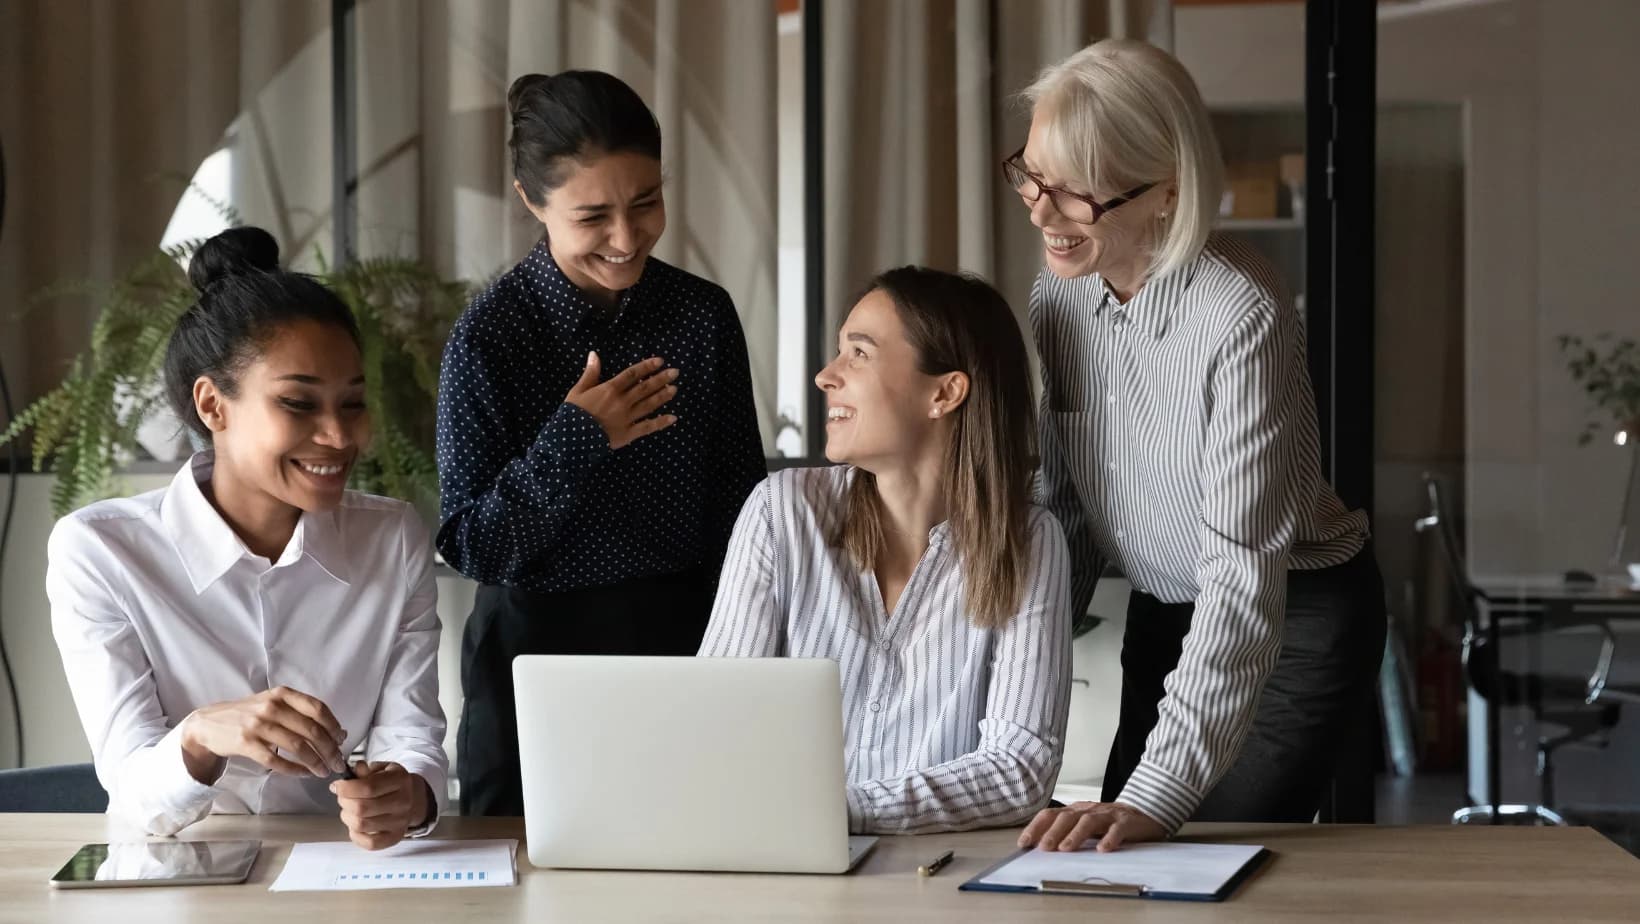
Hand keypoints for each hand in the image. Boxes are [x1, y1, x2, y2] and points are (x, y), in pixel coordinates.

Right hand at [179, 686, 345, 781]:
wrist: (209, 723)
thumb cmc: (249, 714)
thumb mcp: (274, 703)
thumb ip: (301, 713)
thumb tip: (337, 731)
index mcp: (283, 694)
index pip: (317, 708)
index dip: (334, 726)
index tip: (342, 740)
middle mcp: (272, 707)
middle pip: (311, 730)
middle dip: (329, 749)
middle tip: (337, 762)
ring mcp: (258, 725)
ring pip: (297, 746)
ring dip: (315, 762)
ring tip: (323, 771)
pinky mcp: (246, 744)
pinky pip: (276, 760)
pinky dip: (294, 769)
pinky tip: (303, 773)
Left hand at [330, 762, 432, 849]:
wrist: (410, 798)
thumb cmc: (390, 783)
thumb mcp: (381, 769)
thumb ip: (366, 770)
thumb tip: (354, 772)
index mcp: (401, 780)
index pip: (368, 787)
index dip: (346, 788)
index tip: (337, 786)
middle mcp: (404, 802)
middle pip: (361, 807)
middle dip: (344, 802)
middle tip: (342, 797)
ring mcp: (401, 822)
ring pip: (361, 824)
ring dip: (347, 817)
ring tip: (349, 810)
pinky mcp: (395, 837)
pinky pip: (369, 843)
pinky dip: (356, 835)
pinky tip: (356, 825)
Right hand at [564, 352, 679, 448]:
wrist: (569, 439)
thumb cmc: (572, 413)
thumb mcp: (578, 390)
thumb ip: (590, 373)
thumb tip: (594, 354)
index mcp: (609, 389)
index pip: (632, 374)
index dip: (647, 366)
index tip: (660, 361)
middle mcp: (622, 402)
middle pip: (645, 388)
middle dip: (661, 379)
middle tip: (676, 372)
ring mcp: (627, 418)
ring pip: (649, 405)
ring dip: (663, 396)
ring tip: (675, 389)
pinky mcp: (629, 433)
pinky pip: (647, 427)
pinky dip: (660, 422)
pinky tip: (673, 418)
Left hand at [1017, 801, 1167, 852]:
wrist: (1142, 813)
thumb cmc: (1107, 823)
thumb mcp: (1083, 825)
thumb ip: (1065, 833)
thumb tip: (1039, 848)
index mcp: (1074, 811)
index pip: (1050, 815)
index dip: (1035, 828)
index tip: (1023, 843)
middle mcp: (1088, 810)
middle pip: (1067, 818)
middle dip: (1053, 833)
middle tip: (1043, 848)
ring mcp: (1107, 815)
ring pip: (1089, 821)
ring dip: (1075, 835)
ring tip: (1066, 849)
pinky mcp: (1125, 822)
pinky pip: (1117, 829)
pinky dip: (1109, 838)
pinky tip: (1103, 849)